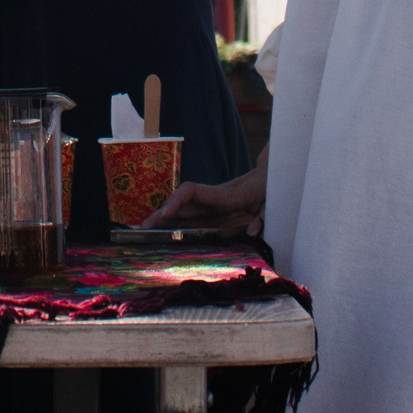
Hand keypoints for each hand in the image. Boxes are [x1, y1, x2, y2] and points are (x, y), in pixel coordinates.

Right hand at [141, 161, 266, 232]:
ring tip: (143, 234)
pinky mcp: (212, 211)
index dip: (177, 200)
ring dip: (161, 220)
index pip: (193, 192)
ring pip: (180, 210)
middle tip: (139, 230)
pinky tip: (161, 234)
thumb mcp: (270, 205)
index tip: (165, 214)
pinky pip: (189, 217)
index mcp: (224, 195)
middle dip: (158, 214)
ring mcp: (209, 204)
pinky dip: (173, 224)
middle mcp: (211, 198)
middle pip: (179, 203)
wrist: (272, 178)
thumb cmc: (270, 191)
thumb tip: (252, 232)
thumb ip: (262, 218)